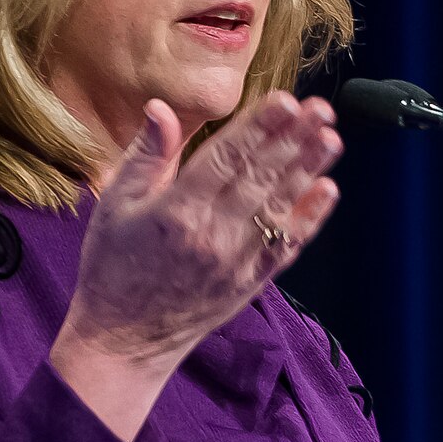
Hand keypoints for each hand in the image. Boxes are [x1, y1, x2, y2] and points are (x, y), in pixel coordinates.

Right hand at [49, 92, 341, 439]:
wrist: (124, 341)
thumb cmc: (112, 266)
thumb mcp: (113, 206)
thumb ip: (144, 156)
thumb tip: (160, 107)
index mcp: (175, 213)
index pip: (225, 160)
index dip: (258, 128)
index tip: (284, 100)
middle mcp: (212, 236)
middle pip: (260, 179)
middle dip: (293, 140)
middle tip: (321, 109)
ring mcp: (237, 262)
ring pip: (280, 207)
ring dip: (309, 171)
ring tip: (330, 137)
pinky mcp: (252, 282)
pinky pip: (287, 245)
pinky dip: (310, 218)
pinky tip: (327, 189)